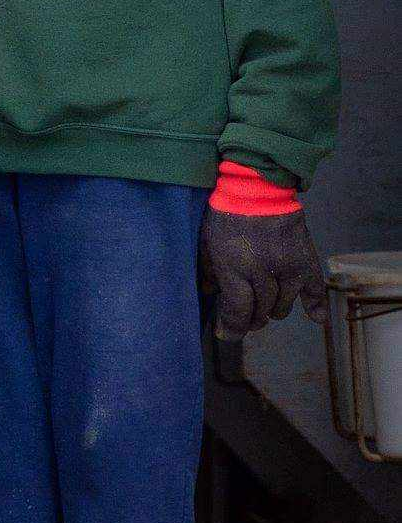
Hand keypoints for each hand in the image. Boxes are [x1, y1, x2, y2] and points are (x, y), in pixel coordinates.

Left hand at [199, 205, 326, 339]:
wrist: (257, 188)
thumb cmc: (225, 214)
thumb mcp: (206, 243)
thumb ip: (207, 271)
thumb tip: (208, 293)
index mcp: (234, 267)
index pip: (237, 311)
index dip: (231, 328)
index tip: (225, 333)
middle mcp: (262, 271)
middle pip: (260, 312)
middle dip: (249, 320)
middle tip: (244, 319)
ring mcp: (286, 267)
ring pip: (282, 306)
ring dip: (272, 311)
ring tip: (263, 308)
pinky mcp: (305, 260)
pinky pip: (314, 290)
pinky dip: (316, 306)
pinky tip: (315, 319)